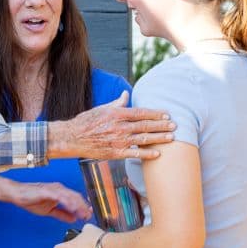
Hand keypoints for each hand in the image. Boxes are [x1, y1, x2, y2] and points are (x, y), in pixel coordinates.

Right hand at [6, 181, 89, 222]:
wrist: (17, 194)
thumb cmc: (31, 200)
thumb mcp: (49, 210)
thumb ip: (62, 214)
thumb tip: (73, 219)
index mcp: (60, 192)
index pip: (76, 199)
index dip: (84, 206)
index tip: (88, 215)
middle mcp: (59, 189)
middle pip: (76, 196)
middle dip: (84, 207)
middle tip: (89, 216)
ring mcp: (53, 189)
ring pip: (70, 196)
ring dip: (79, 205)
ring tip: (84, 213)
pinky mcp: (47, 191)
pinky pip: (60, 196)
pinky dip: (67, 202)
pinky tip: (72, 208)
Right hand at [50, 91, 174, 159]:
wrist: (72, 138)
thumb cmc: (86, 122)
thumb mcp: (101, 108)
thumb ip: (117, 102)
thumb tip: (127, 93)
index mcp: (116, 114)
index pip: (141, 113)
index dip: (155, 114)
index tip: (166, 114)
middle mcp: (119, 126)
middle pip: (145, 126)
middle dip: (161, 125)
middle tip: (175, 125)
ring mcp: (117, 140)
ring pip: (143, 139)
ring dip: (159, 138)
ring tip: (171, 137)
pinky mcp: (114, 153)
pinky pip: (134, 153)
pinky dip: (147, 154)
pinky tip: (158, 154)